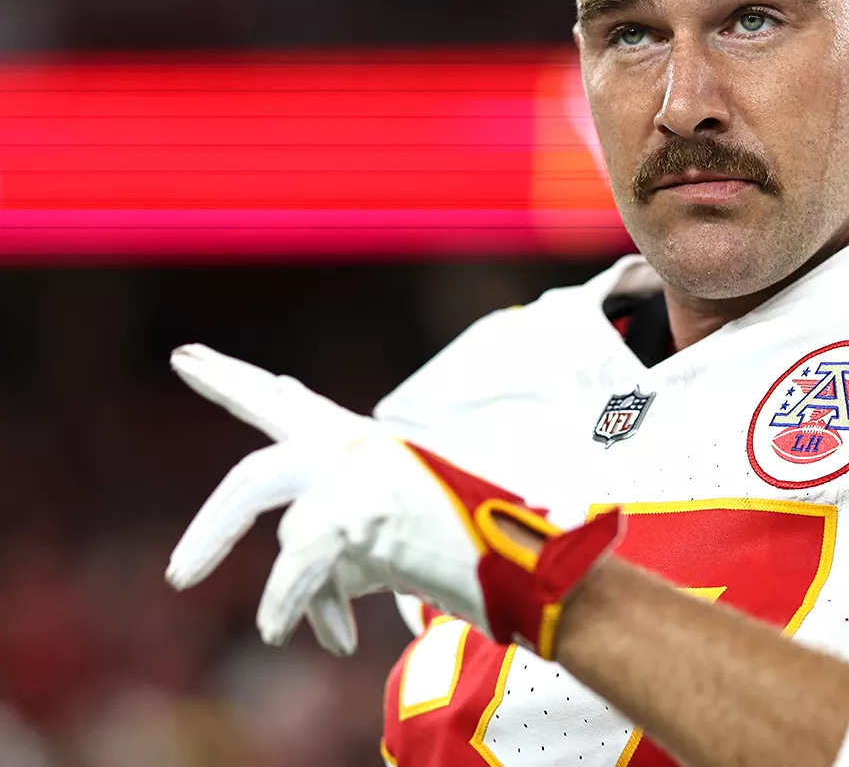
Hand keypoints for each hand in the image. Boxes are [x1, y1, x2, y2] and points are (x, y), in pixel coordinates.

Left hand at [165, 344, 621, 657]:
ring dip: (285, 594)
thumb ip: (333, 550)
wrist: (528, 557)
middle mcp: (356, 447)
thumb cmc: (467, 549)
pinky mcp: (363, 512)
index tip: (186, 356)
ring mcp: (359, 475)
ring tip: (280, 631)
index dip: (230, 381)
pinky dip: (293, 605)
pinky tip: (304, 634)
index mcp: (363, 443)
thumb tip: (286, 598)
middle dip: (212, 529)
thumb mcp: (385, 542)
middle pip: (257, 475)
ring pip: (286, 535)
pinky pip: (300, 568)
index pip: (284, 403)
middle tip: (177, 577)